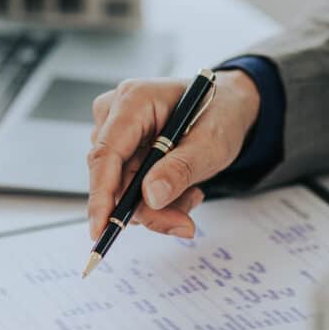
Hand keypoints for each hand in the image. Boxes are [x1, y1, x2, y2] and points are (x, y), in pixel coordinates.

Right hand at [87, 69, 260, 239]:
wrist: (228, 108)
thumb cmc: (220, 113)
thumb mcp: (211, 143)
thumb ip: (181, 169)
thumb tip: (150, 197)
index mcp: (134, 101)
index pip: (105, 153)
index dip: (100, 194)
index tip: (101, 228)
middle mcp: (116, 115)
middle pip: (113, 178)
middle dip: (147, 208)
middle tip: (183, 222)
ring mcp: (116, 133)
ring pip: (122, 190)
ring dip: (159, 204)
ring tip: (191, 191)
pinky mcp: (123, 151)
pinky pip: (130, 189)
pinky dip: (158, 198)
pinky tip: (182, 186)